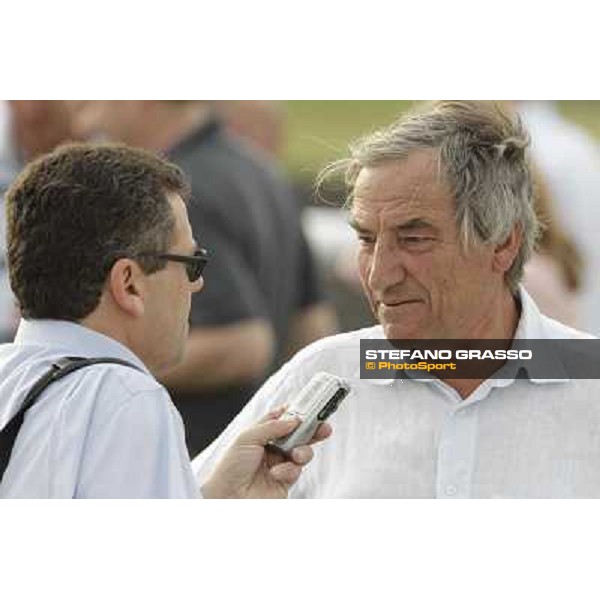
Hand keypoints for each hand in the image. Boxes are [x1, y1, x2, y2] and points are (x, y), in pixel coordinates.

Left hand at [201, 407, 331, 498]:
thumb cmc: (230, 467)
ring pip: (302, 452)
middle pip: (298, 435)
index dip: (296, 413)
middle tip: (324, 426)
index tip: (311, 407)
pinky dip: (289, 470)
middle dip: (312, 430)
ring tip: (295, 455)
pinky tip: (276, 473)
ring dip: (303, 451)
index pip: (282, 419)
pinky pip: (296, 471)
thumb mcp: (247, 438)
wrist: (227, 498)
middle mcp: (271, 448)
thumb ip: (273, 426)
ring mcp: (279, 464)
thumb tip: (294, 419)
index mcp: (260, 434)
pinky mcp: (285, 481)